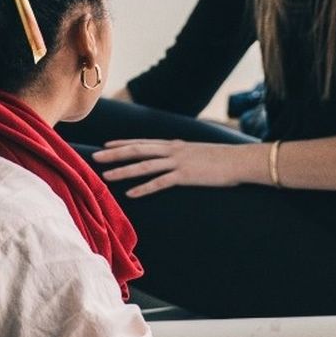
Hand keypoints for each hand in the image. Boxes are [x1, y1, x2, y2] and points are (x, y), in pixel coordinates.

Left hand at [93, 139, 256, 197]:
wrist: (240, 160)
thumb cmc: (223, 159)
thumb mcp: (200, 152)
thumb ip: (185, 155)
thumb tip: (178, 159)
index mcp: (175, 144)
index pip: (143, 142)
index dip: (123, 144)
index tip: (106, 145)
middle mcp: (173, 150)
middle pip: (137, 150)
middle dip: (115, 154)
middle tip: (95, 157)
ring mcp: (178, 162)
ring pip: (144, 165)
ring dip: (123, 171)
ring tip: (106, 175)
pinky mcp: (185, 176)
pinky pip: (160, 183)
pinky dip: (144, 188)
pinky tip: (131, 194)